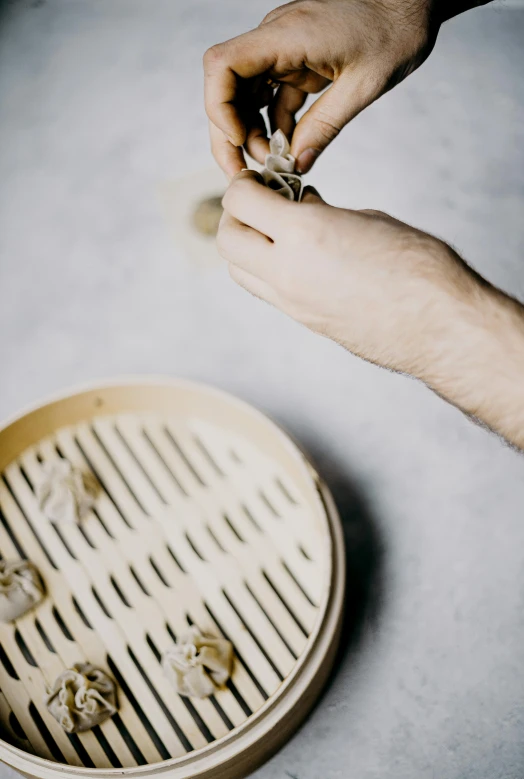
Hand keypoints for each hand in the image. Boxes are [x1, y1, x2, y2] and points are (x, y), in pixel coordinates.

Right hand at [204, 0, 438, 177]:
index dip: (219, 109)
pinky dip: (274, 125)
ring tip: (275, 163)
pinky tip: (288, 148)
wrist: (413, 0)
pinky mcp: (295, 60)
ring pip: (245, 95)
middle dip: (229, 134)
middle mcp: (275, 38)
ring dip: (252, 133)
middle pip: (226, 86)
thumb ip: (325, 127)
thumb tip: (296, 165)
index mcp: (286, 36)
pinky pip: (271, 97)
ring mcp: (282, 49)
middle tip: (246, 172)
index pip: (222, 66)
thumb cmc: (396, 30)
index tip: (240, 142)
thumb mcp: (365, 86)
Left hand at [217, 171, 475, 375]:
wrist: (440, 324)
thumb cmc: (418, 265)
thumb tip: (301, 209)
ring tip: (277, 232)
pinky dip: (267, 269)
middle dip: (236, 216)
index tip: (259, 178)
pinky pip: (266, 292)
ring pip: (239, 272)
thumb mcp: (366, 220)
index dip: (244, 184)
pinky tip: (298, 257)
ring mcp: (292, 303)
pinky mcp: (304, 321)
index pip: (239, 202)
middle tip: (261, 203)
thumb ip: (322, 214)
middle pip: (227, 241)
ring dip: (246, 247)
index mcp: (303, 234)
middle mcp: (287, 272)